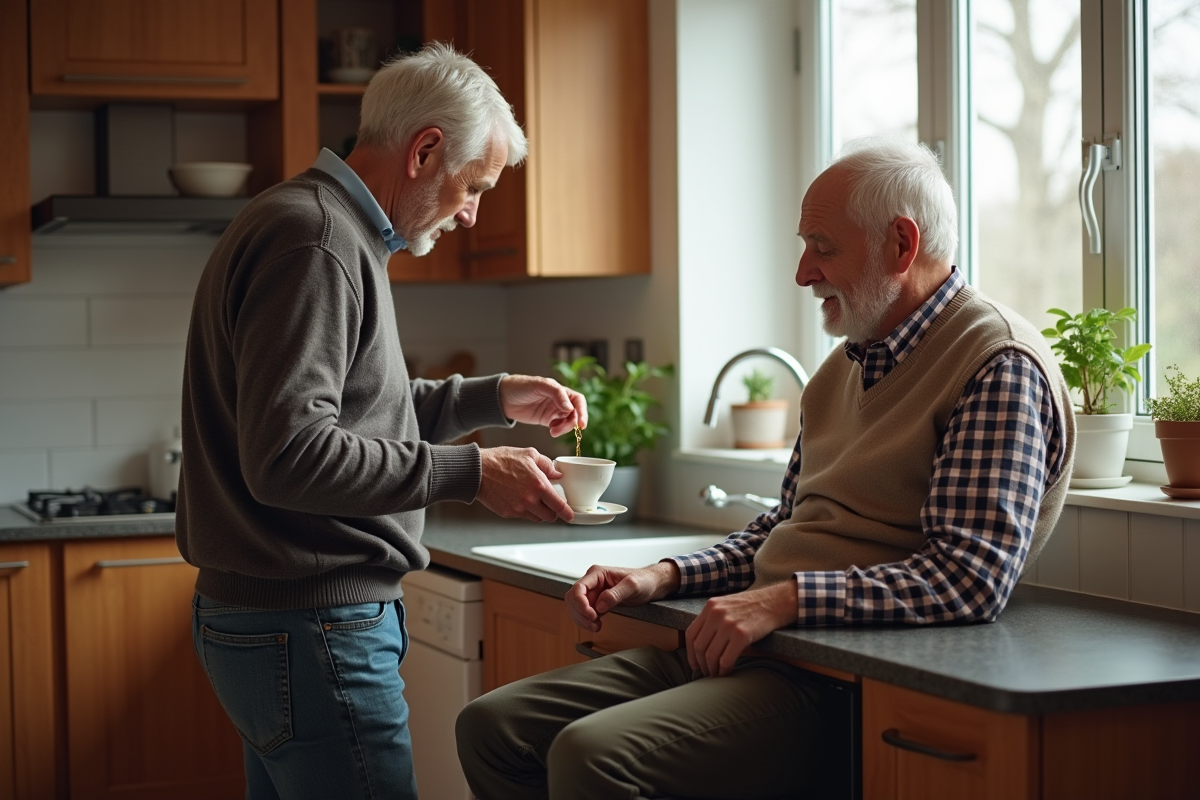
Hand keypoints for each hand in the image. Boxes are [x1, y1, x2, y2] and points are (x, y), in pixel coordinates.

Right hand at [476, 447, 573, 522]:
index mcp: (539, 485)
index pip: (559, 505)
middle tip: (550, 504)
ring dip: (538, 511)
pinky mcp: (508, 513)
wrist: (477, 470)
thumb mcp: (529, 454)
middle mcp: (530, 500)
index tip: (570, 516)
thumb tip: (557, 474)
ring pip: (536, 518)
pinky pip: (522, 516)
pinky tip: (517, 497)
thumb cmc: (501, 459)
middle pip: (550, 517)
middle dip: (553, 512)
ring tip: (532, 498)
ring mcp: (518, 508)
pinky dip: (524, 510)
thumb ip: (547, 464)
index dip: (567, 513)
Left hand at [499, 375, 586, 437]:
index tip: (581, 424)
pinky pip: (558, 426)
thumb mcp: (539, 385)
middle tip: (561, 429)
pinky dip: (558, 431)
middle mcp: (559, 400)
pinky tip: (551, 431)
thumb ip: (556, 394)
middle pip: (575, 413)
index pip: (578, 400)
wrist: (503, 397)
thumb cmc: (520, 386)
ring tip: (553, 431)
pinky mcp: (546, 419)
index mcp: (560, 390)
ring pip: (567, 421)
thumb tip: (570, 408)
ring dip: (564, 428)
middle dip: (572, 423)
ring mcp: (553, 410)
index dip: (582, 411)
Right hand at [565, 561, 679, 632]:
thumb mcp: (633, 586)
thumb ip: (615, 594)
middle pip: (573, 599)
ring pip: (576, 608)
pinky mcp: (597, 602)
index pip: (578, 588)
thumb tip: (599, 605)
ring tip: (596, 626)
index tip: (592, 615)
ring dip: (582, 620)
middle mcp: (592, 582)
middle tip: (594, 623)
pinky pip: (584, 613)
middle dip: (580, 614)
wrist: (651, 585)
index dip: (581, 604)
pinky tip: (597, 625)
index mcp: (597, 574)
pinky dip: (586, 621)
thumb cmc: (644, 581)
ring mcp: (594, 592)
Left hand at [685, 580, 796, 677]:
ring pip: (711, 655)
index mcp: (710, 606)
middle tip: (706, 673)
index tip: (695, 664)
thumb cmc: (752, 607)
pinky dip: (724, 670)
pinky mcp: (742, 635)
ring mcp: (728, 624)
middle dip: (701, 664)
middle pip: (699, 646)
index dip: (690, 653)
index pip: (690, 634)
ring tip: (716, 675)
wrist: (776, 602)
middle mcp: (716, 614)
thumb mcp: (727, 606)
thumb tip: (701, 644)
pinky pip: (726, 659)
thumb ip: (712, 619)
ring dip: (712, 670)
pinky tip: (727, 673)